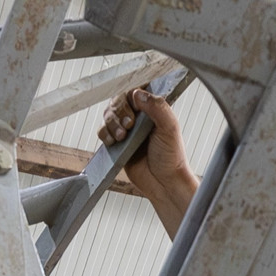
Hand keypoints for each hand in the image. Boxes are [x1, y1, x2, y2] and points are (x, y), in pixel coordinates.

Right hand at [98, 86, 194, 201]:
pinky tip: (114, 142)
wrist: (163, 183)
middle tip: (129, 126)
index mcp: (153, 109)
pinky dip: (104, 134)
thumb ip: (157, 108)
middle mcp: (139, 117)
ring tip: (122, 137)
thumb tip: (138, 93)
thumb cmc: (171, 157)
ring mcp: (127, 130)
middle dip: (119, 112)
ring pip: (108, 115)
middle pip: (117, 101)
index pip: (134, 91)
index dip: (129, 97)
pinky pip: (103, 132)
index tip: (134, 108)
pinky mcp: (117, 143)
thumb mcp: (169, 128)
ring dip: (111, 123)